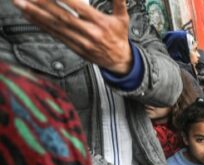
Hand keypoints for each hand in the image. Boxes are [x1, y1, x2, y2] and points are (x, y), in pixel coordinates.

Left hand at [13, 0, 132, 74]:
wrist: (121, 61)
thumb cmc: (119, 38)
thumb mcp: (123, 18)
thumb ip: (119, 1)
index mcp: (100, 23)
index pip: (79, 7)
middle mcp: (89, 33)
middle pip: (62, 16)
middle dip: (42, 5)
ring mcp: (80, 41)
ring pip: (55, 26)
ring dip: (36, 15)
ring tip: (22, 5)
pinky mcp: (74, 47)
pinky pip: (55, 35)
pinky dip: (41, 25)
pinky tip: (31, 17)